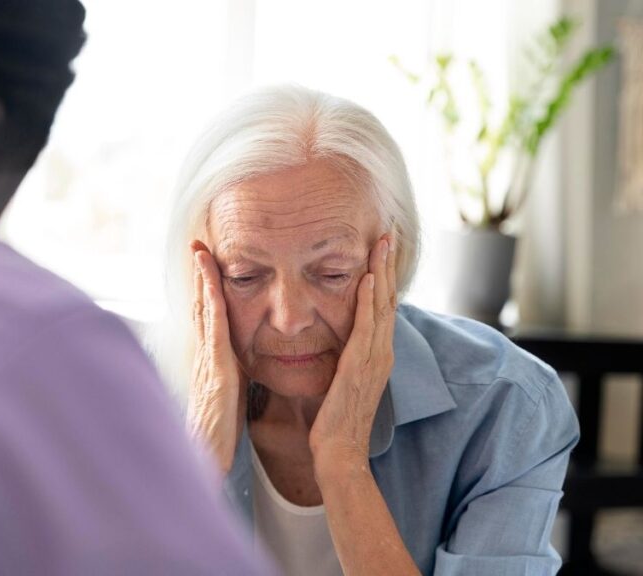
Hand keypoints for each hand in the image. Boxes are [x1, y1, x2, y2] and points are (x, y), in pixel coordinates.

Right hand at [186, 240, 247, 474]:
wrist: (207, 461)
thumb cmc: (218, 436)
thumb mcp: (227, 399)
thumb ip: (231, 379)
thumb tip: (238, 367)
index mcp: (211, 362)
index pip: (208, 318)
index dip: (206, 290)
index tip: (207, 264)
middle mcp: (205, 356)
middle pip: (201, 307)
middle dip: (199, 276)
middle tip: (198, 244)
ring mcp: (208, 361)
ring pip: (204, 311)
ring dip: (202, 279)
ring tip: (201, 251)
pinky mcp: (217, 370)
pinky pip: (215, 328)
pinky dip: (211, 301)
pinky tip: (212, 283)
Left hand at [310, 233, 396, 472]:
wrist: (339, 452)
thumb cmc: (335, 421)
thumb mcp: (342, 380)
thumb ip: (344, 358)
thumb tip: (336, 341)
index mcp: (377, 354)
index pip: (383, 307)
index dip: (383, 277)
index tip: (380, 250)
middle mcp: (381, 353)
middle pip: (388, 299)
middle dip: (388, 265)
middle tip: (386, 233)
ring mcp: (375, 358)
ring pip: (382, 306)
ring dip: (382, 272)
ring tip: (382, 243)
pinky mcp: (360, 366)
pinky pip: (367, 327)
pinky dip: (369, 301)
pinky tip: (368, 279)